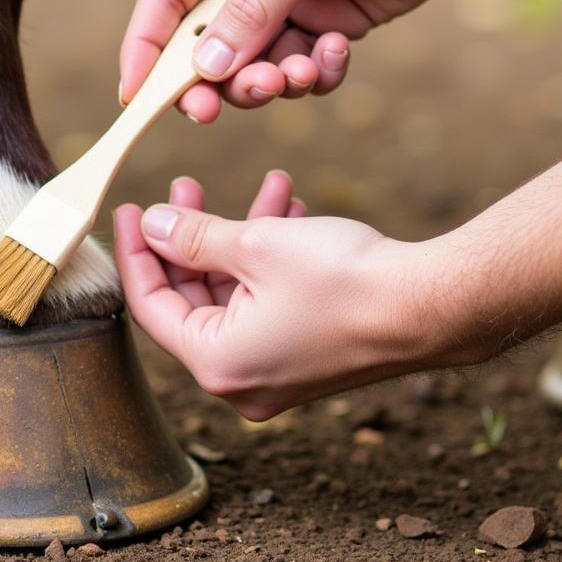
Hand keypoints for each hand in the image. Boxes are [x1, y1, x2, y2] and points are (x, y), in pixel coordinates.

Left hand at [113, 170, 443, 419]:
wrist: (431, 304)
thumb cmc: (344, 279)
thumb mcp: (256, 245)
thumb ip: (194, 236)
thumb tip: (152, 225)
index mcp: (217, 363)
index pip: (151, 304)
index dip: (136, 252)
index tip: (130, 209)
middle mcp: (242, 377)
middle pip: (194, 297)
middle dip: (194, 234)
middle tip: (188, 186)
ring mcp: (277, 368)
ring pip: (236, 291)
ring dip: (242, 234)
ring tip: (262, 184)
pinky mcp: (307, 352)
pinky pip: (269, 299)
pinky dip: (272, 255)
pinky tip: (289, 208)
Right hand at [119, 0, 482, 121]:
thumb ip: (250, 13)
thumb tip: (202, 72)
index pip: (163, 0)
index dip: (144, 51)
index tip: (134, 100)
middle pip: (205, 44)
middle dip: (214, 80)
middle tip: (220, 109)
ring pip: (255, 64)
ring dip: (273, 79)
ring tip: (303, 70)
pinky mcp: (327, 19)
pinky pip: (304, 65)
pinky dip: (317, 71)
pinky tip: (338, 51)